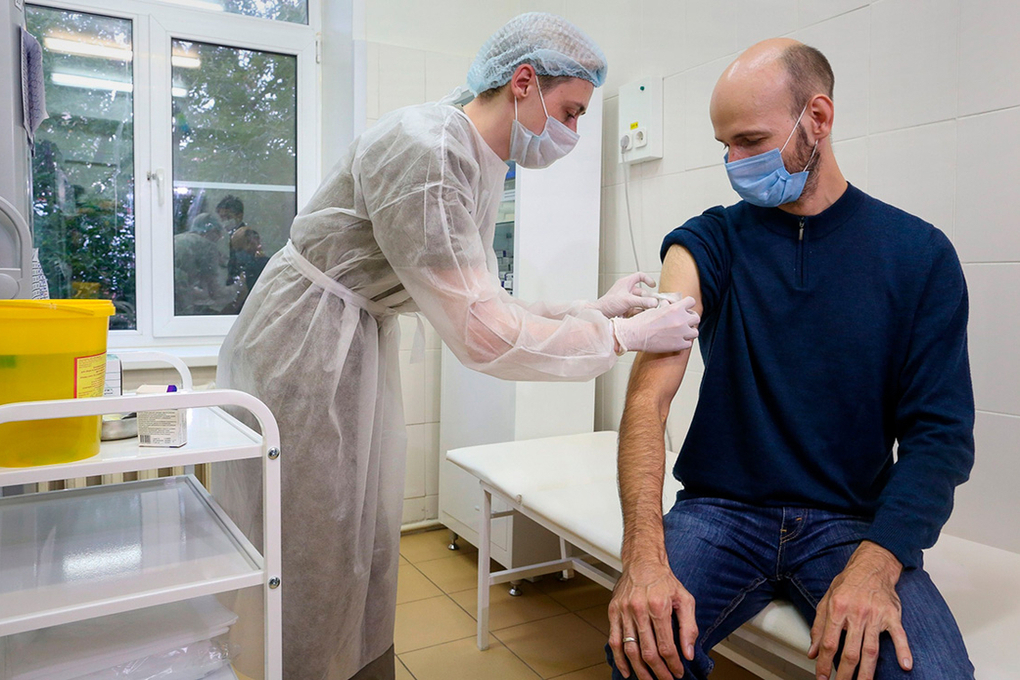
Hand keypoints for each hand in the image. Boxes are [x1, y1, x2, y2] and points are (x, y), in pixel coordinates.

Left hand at [595, 272, 658, 316]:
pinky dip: (641, 311)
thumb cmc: (608, 304)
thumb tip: (654, 302)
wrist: (600, 314)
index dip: (647, 279)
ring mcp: (627, 300)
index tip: (653, 286)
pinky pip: (637, 309)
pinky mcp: (626, 308)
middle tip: (655, 303)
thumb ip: (642, 301)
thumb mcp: (627, 300)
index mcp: (626, 283)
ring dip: (646, 305)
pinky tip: (645, 315)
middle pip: (642, 292)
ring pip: (641, 301)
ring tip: (651, 310)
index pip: (639, 276)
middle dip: (648, 297)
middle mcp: (627, 290)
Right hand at [608, 559, 696, 679]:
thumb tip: (688, 652)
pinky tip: (627, 670)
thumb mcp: (685, 599)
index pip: (666, 646)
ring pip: (630, 649)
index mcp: (659, 606)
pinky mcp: (613, 612)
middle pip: (648, 651)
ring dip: (640, 670)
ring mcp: (624, 612)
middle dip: (659, 672)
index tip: (678, 672)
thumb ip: (689, 627)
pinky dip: (619, 659)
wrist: (642, 561)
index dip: (673, 664)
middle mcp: (639, 609)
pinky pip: (614, 640)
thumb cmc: (664, 580)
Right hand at [612, 296, 698, 353]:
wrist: (633, 335)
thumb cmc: (641, 322)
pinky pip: (688, 343)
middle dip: (690, 319)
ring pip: (695, 332)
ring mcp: (681, 333)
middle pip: (696, 318)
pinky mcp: (678, 345)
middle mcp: (680, 320)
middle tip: (682, 322)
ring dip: (688, 332)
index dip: (687, 305)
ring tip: (680, 333)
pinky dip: (683, 343)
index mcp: (675, 308)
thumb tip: (669, 304)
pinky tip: (675, 341)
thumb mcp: (654, 309)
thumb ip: (666, 306)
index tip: (684, 309)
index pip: (691, 301)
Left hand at [808, 541, 912, 679]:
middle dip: (845, 674)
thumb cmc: (848, 583)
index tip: (822, 677)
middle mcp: (856, 613)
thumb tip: (812, 651)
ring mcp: (876, 615)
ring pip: (871, 649)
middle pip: (850, 651)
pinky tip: (905, 666)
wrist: (872, 566)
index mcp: (837, 609)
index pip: (829, 643)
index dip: (825, 663)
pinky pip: (899, 636)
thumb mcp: (826, 600)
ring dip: (867, 672)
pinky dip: (903, 650)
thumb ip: (818, 626)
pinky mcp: (892, 615)